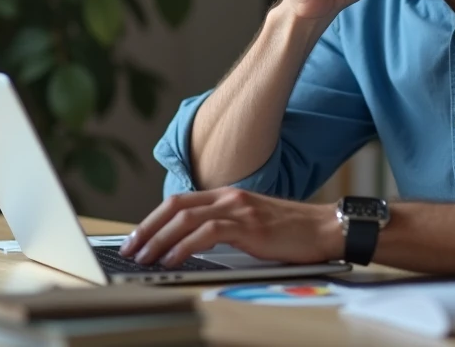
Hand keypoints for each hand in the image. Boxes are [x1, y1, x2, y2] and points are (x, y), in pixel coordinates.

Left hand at [119, 188, 342, 267]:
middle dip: (147, 228)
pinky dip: (184, 246)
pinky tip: (173, 259)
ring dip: (159, 239)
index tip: (136, 239)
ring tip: (144, 258)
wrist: (324, 228)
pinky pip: (207, 233)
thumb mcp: (250, 225)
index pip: (179, 202)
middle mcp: (228, 197)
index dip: (153, 220)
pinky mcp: (248, 225)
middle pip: (174, 206)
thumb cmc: (290, 232)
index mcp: (226, 196)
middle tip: (129, 249)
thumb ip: (224, 229)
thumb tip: (191, 247)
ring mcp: (238, 209)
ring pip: (185, 218)